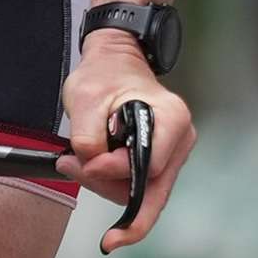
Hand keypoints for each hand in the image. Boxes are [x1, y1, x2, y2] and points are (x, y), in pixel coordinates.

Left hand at [59, 32, 192, 245]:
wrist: (113, 64)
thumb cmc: (106, 74)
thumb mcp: (85, 100)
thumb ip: (88, 140)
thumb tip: (94, 168)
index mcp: (171, 119)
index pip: (150, 167)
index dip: (114, 171)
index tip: (86, 162)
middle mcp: (179, 139)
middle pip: (151, 188)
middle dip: (110, 186)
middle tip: (78, 169)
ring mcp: (172, 152)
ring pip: (143, 192)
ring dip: (108, 184)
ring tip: (82, 161)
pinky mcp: (160, 160)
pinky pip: (138, 186)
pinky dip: (112, 181)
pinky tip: (95, 166)